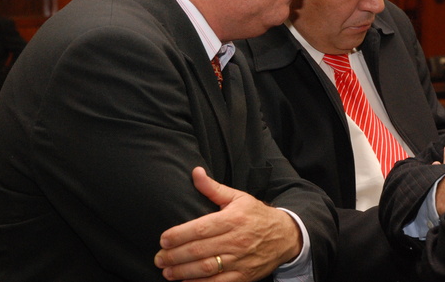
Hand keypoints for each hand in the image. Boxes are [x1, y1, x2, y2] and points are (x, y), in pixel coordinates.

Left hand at [154, 167, 301, 281]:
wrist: (285, 236)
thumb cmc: (257, 215)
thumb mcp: (238, 197)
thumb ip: (213, 189)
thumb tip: (195, 173)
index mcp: (233, 219)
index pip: (200, 228)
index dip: (179, 235)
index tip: (163, 239)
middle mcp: (236, 240)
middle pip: (199, 250)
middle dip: (174, 256)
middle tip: (159, 258)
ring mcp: (240, 260)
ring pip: (205, 268)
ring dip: (182, 271)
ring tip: (167, 271)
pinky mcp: (243, 276)